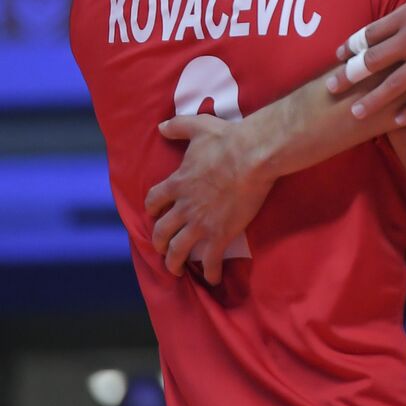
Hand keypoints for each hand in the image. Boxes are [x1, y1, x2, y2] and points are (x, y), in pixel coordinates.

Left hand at [144, 114, 271, 284]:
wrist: (253, 156)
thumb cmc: (228, 140)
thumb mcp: (199, 127)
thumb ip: (178, 126)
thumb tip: (161, 126)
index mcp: (178, 183)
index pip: (155, 200)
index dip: (152, 209)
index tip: (154, 214)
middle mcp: (184, 207)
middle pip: (161, 231)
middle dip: (158, 242)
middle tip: (161, 248)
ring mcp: (201, 223)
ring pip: (178, 250)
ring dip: (173, 262)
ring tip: (175, 270)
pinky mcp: (220, 233)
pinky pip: (209, 259)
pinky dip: (209, 272)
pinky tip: (211, 278)